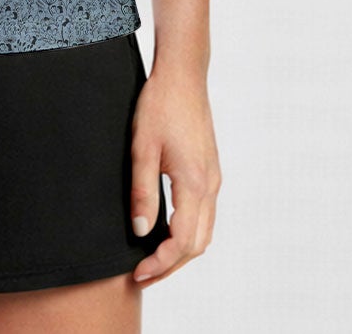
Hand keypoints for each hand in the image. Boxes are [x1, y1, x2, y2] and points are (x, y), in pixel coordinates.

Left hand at [128, 59, 219, 285]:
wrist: (183, 75)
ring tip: (152, 259)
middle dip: (171, 266)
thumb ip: (142, 192)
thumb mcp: (142, 148)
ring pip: (204, 232)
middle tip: (142, 275)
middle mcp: (211, 186)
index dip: (161, 264)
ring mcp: (213, 178)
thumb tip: (141, 231)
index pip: (182, 242)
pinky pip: (204, 215)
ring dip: (180, 251)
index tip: (138, 274)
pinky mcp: (210, 171)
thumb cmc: (160, 106)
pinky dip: (188, 233)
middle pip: (197, 245)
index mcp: (195, 183)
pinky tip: (166, 230)